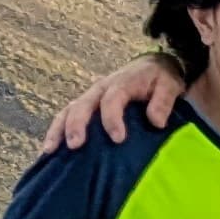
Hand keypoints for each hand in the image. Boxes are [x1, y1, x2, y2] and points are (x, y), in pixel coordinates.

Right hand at [43, 58, 182, 152]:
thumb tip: (156, 122)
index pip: (112, 100)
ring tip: (50, 151)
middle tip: (75, 145)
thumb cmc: (160, 78)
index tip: (118, 139)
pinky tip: (49, 152)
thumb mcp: (169, 84)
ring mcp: (90, 97)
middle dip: (76, 125)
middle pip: (82, 105)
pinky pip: (66, 118)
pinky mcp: (86, 106)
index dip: (113, 119)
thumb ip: (163, 101)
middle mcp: (101, 89)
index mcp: (122, 83)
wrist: (152, 66)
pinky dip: (56, 132)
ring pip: (68, 111)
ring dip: (58, 130)